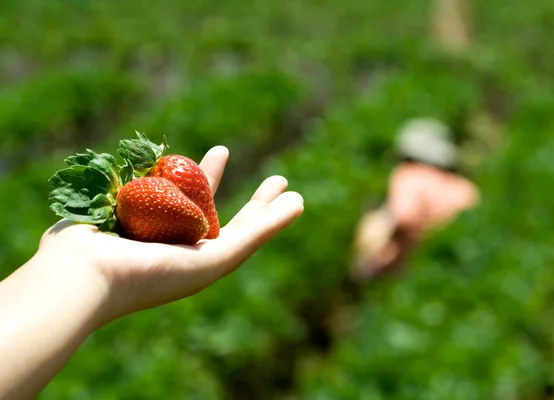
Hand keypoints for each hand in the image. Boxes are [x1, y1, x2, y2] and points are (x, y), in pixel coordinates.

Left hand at [37, 146, 303, 323]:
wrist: (81, 274)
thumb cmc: (78, 245)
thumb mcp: (102, 204)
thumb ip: (116, 189)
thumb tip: (116, 172)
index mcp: (159, 243)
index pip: (191, 207)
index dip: (209, 179)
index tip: (220, 153)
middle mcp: (183, 256)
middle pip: (227, 224)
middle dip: (253, 203)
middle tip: (276, 181)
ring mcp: (200, 264)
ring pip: (246, 233)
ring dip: (271, 212)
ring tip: (294, 193)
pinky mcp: (212, 266)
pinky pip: (251, 238)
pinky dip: (276, 220)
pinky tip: (297, 203)